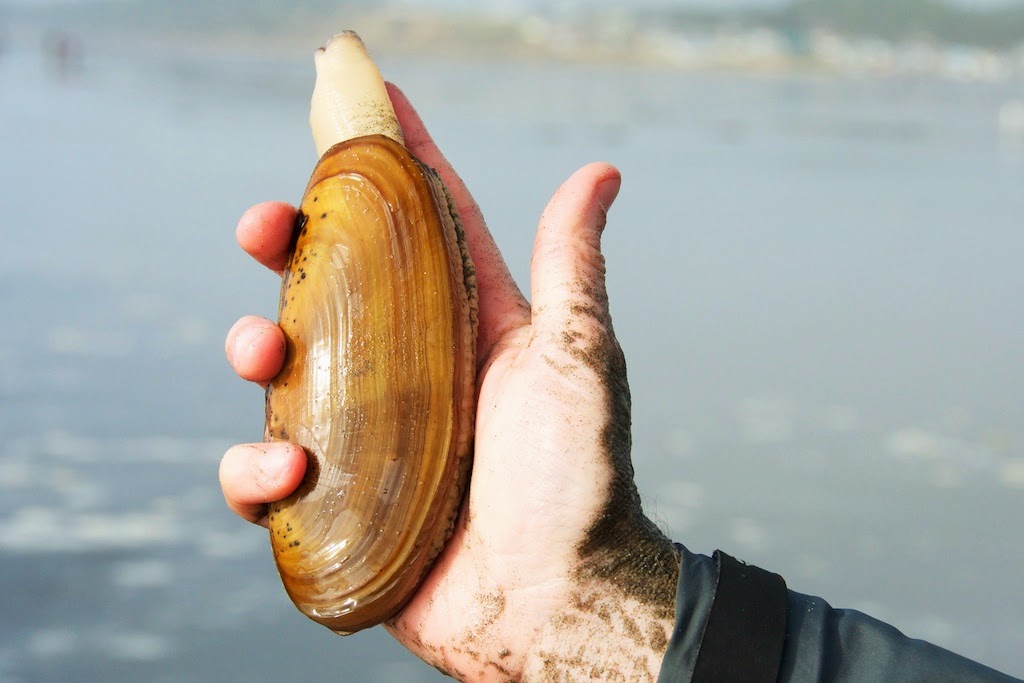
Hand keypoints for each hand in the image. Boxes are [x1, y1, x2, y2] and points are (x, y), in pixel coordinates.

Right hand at [220, 84, 679, 681]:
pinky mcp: (335, 500)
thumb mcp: (578, 357)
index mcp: (462, 324)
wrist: (554, 599)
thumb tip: (601, 173)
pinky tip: (286, 475)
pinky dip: (254, 472)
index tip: (359, 105)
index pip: (417, 226)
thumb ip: (571, 266)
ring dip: (254, 348)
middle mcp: (408, 368)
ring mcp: (365, 433)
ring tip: (263, 354)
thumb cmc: (577, 480)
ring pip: (281, 370)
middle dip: (286, 246)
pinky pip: (264, 475)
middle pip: (328, 285)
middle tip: (263, 228)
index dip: (390, 162)